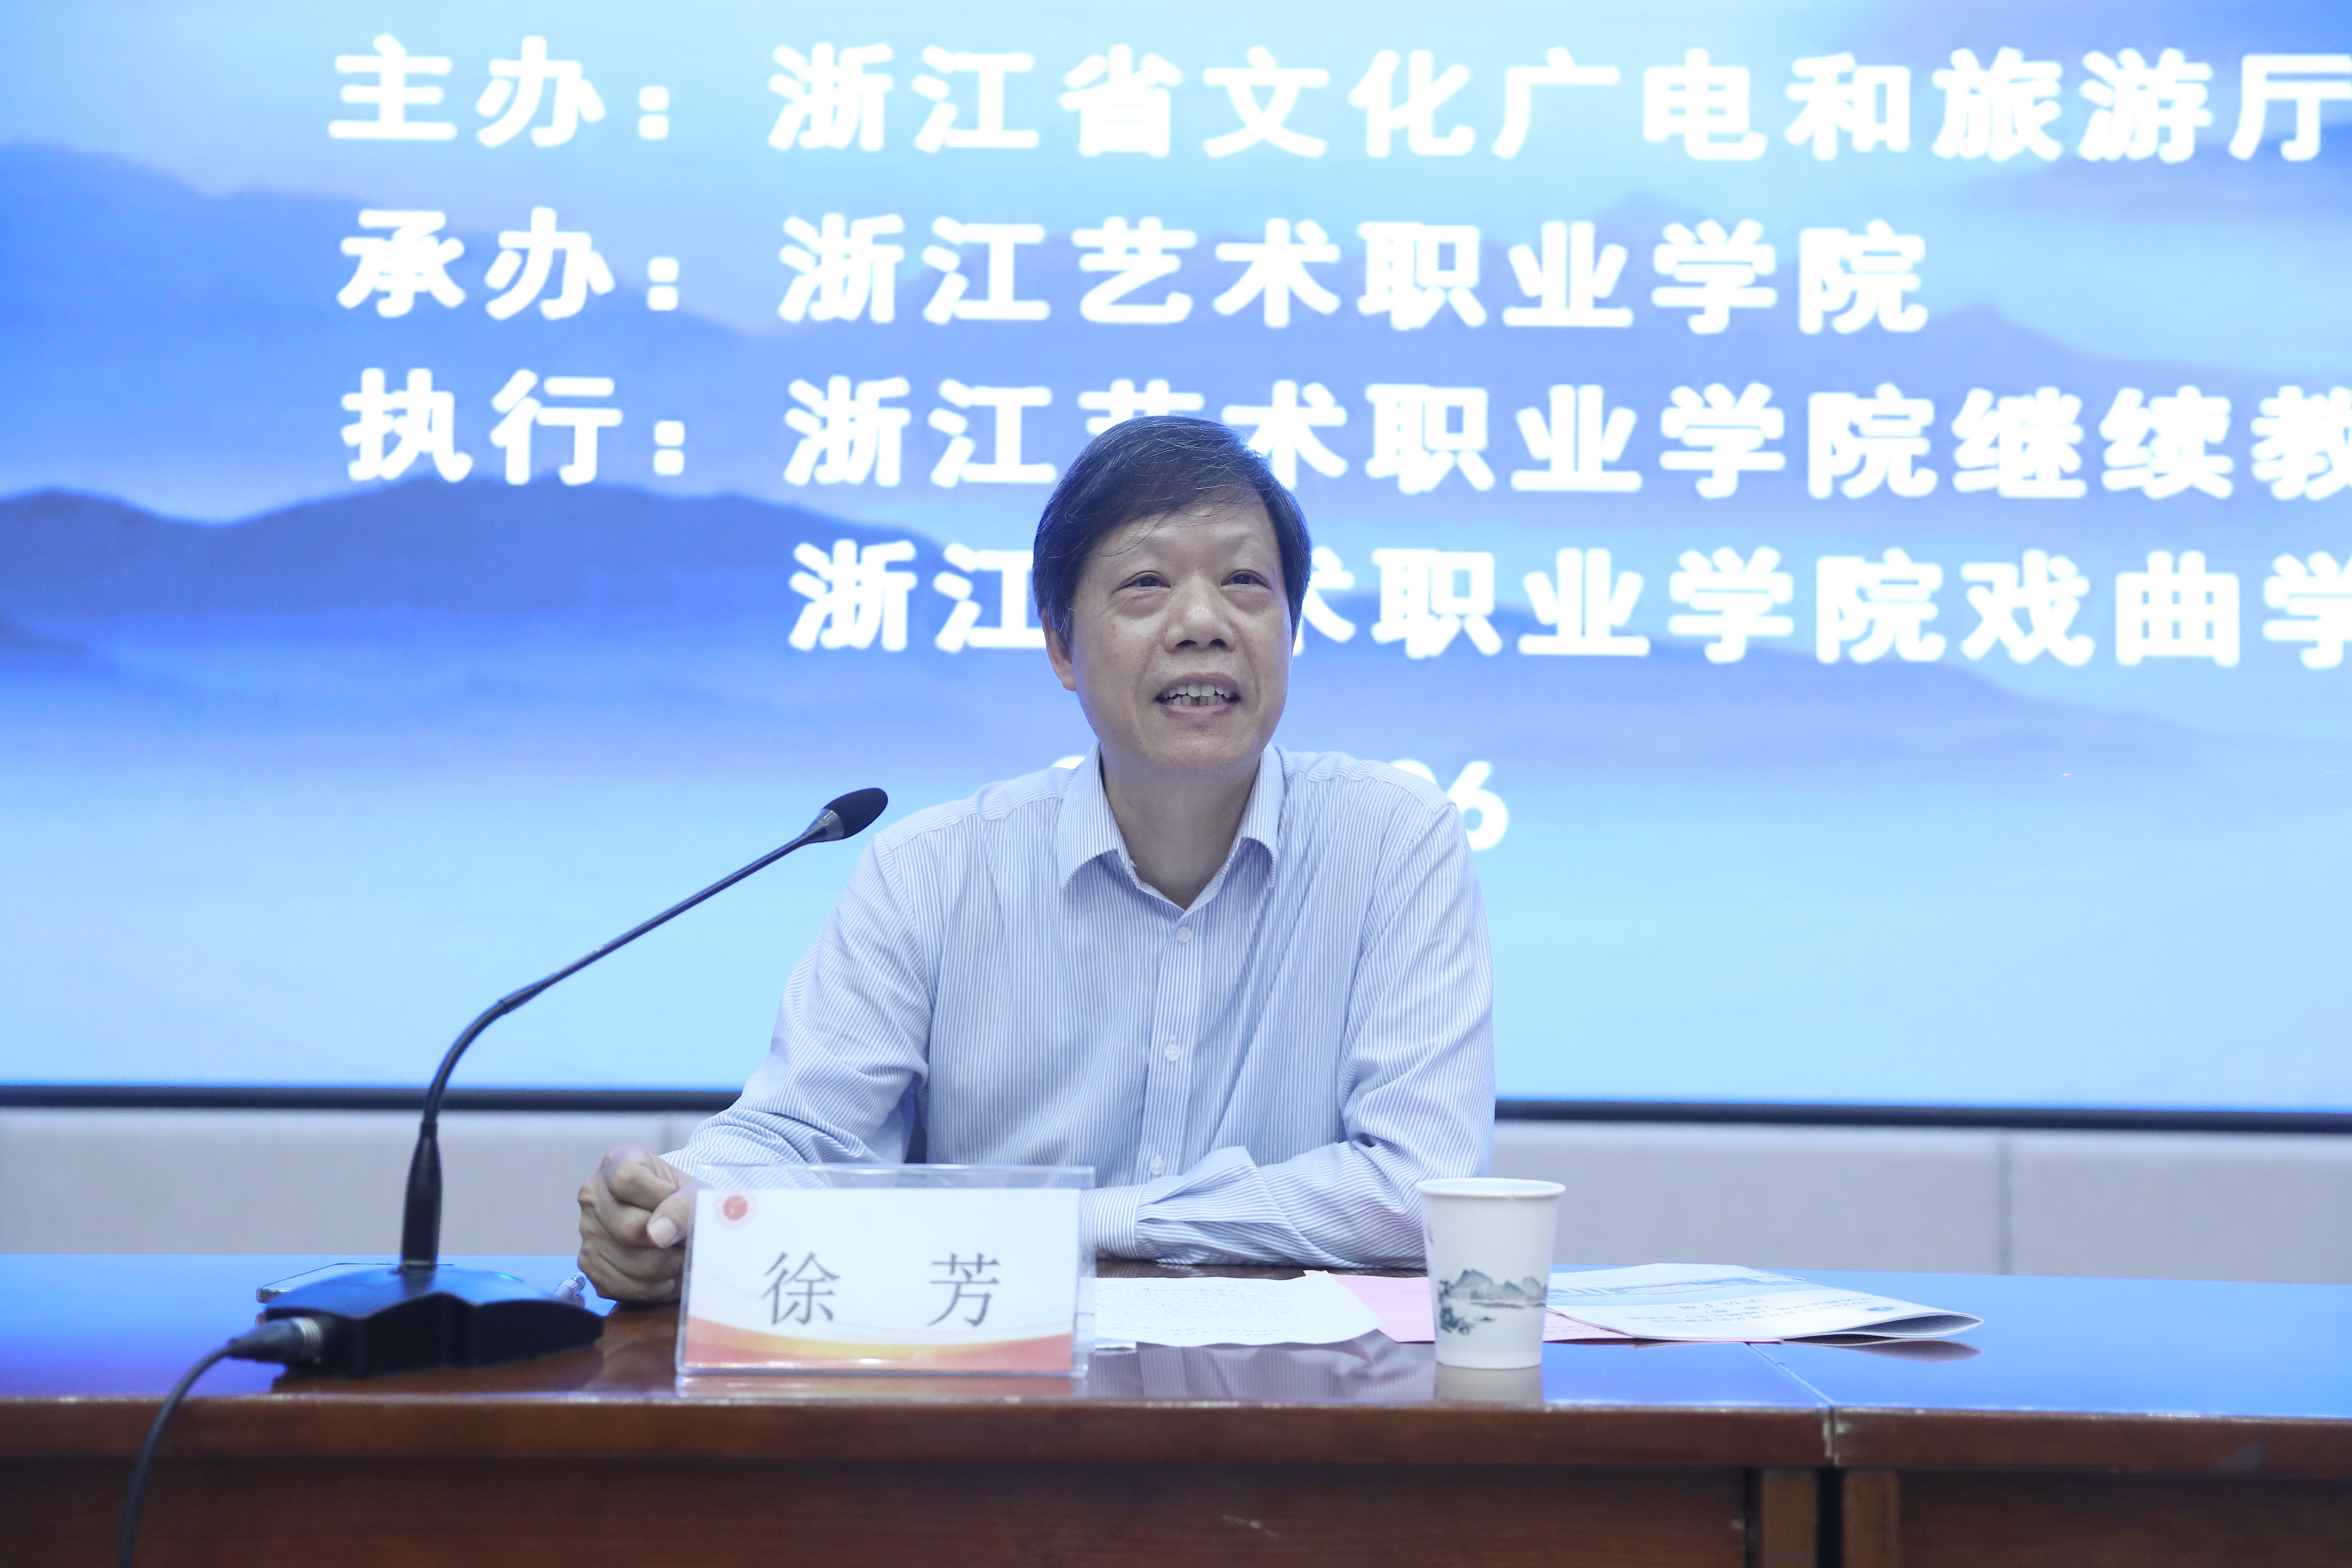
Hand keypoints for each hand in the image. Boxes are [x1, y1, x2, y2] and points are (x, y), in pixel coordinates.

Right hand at [577, 1145, 698, 1302]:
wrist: (674, 1221)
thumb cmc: (682, 1200)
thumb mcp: (694, 1194)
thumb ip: (682, 1207)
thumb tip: (658, 1235)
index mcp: (616, 1163)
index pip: (626, 1180)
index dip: (659, 1197)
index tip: (675, 1200)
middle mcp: (592, 1196)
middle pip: (630, 1228)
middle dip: (668, 1242)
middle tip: (685, 1241)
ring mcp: (586, 1232)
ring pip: (629, 1262)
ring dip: (665, 1267)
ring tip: (677, 1256)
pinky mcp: (589, 1265)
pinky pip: (621, 1285)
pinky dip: (652, 1287)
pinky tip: (664, 1274)